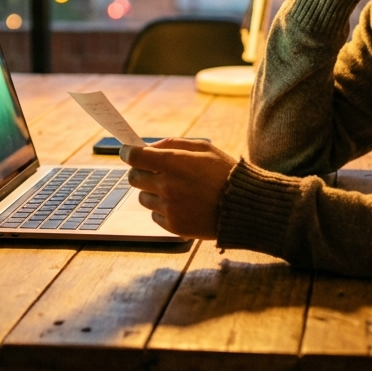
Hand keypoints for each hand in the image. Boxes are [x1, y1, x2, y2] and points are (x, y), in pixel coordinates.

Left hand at [120, 138, 236, 238]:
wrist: (244, 207)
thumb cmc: (224, 173)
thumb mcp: (204, 148)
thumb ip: (173, 144)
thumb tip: (148, 147)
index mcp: (175, 163)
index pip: (135, 157)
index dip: (128, 153)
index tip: (128, 152)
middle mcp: (168, 186)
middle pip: (133, 178)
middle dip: (140, 172)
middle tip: (152, 171)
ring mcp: (169, 208)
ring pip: (142, 198)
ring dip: (152, 192)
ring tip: (173, 190)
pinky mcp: (173, 226)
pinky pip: (154, 215)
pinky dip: (163, 210)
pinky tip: (181, 205)